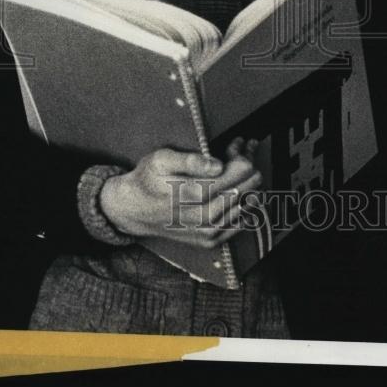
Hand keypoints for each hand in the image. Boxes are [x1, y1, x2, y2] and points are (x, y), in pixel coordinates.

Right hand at [99, 138, 261, 249]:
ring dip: (251, 186)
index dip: (242, 159)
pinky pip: (238, 225)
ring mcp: (206, 232)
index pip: (232, 176)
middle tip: (248, 153)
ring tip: (249, 170)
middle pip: (241, 192)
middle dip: (249, 170)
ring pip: (243, 208)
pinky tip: (246, 193)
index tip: (240, 145)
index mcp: (190, 194)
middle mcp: (201, 217)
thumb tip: (218, 165)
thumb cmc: (148, 179)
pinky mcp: (208, 241)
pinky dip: (247, 207)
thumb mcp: (161, 159)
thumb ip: (190, 160)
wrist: (134, 209)